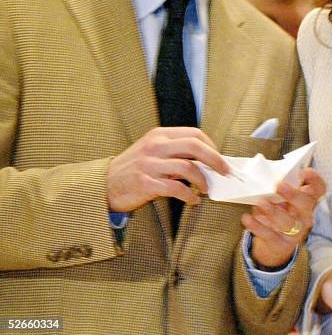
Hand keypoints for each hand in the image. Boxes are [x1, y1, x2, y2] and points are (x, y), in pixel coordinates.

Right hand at [107, 126, 229, 211]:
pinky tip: (193, 200)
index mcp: (160, 135)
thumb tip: (207, 161)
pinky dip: (188, 195)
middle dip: (215, 159)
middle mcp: (155, 146)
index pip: (194, 134)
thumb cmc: (133, 169)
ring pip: (187, 167)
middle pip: (195, 146)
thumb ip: (175, 151)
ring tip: (206, 189)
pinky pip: (175, 188)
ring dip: (202, 180)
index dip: (211, 146)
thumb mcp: (152, 151)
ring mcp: (149, 164)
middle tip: (225, 172)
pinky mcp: (145, 183)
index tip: (220, 159)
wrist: (103, 185)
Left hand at [241, 167, 324, 267]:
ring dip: (274, 211)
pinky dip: (257, 226)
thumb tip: (265, 176)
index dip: (314, 180)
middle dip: (293, 195)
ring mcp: (296, 232)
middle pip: (306, 204)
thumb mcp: (281, 200)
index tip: (304, 172)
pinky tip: (247, 218)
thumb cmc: (279, 213)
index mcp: (307, 201)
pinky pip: (269, 235)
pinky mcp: (282, 244)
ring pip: (288, 222)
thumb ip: (279, 189)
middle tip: (279, 185)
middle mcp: (305, 216)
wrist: (274, 245)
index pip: (318, 189)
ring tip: (261, 203)